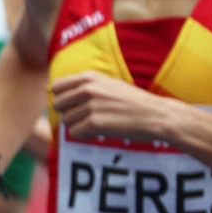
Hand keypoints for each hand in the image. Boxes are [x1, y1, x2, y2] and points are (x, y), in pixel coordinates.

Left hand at [52, 72, 173, 142]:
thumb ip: (85, 85)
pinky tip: (98, 132)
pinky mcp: (94, 123)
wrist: (156, 115)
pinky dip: (84, 135)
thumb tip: (55, 90)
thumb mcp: (109, 83)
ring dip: (78, 125)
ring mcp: (90, 106)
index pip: (57, 87)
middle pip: (58, 105)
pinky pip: (74, 133)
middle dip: (68, 113)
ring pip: (66, 120)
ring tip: (96, 123)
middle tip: (84, 117)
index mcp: (90, 77)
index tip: (72, 104)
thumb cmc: (133, 101)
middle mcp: (88, 89)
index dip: (62, 98)